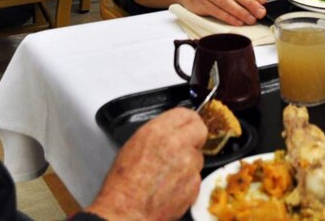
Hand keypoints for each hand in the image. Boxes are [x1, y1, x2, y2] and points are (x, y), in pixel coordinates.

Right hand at [86, 107, 206, 220]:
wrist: (127, 211)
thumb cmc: (124, 182)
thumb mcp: (134, 144)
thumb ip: (158, 132)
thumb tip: (171, 130)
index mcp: (159, 131)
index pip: (187, 113)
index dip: (187, 120)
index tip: (187, 125)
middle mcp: (178, 144)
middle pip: (200, 130)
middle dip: (194, 136)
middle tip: (185, 145)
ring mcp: (189, 165)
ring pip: (198, 155)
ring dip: (189, 161)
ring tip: (169, 172)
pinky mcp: (195, 184)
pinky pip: (196, 176)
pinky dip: (188, 179)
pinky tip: (171, 185)